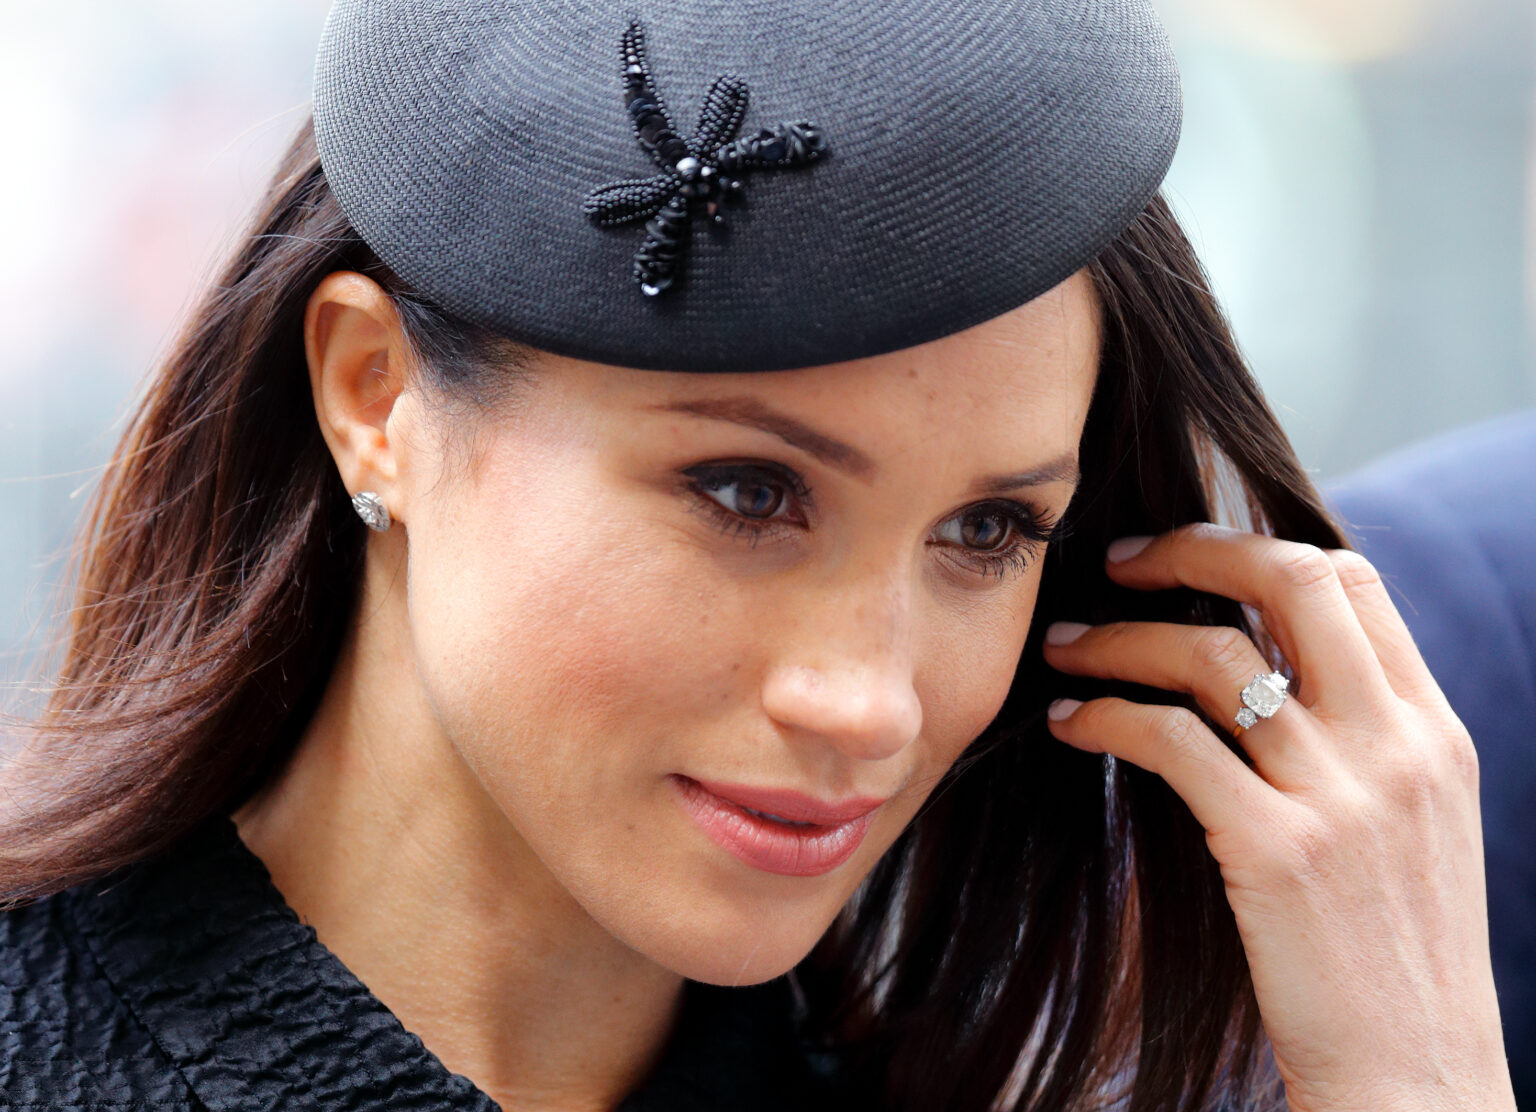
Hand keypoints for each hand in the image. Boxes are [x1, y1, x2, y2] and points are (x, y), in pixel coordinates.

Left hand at [1041, 523, 1516, 1111]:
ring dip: (1120, 638)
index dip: (1257, 545)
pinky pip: (1169, 740)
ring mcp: (1342, 797)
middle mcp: (1399, 746)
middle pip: (1290, 581)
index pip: (1353, 579)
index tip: (1186, 556)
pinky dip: (1104, 716)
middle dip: (1191, 550)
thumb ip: (1358, 738)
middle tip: (1117, 562)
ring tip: (1064, 647)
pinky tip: (1068, 723)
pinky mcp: (1277, 852)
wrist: (1417, 1080)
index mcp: (1435, 732)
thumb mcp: (1412, 825)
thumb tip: (1262, 661)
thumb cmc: (1392, 957)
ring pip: (1213, 654)